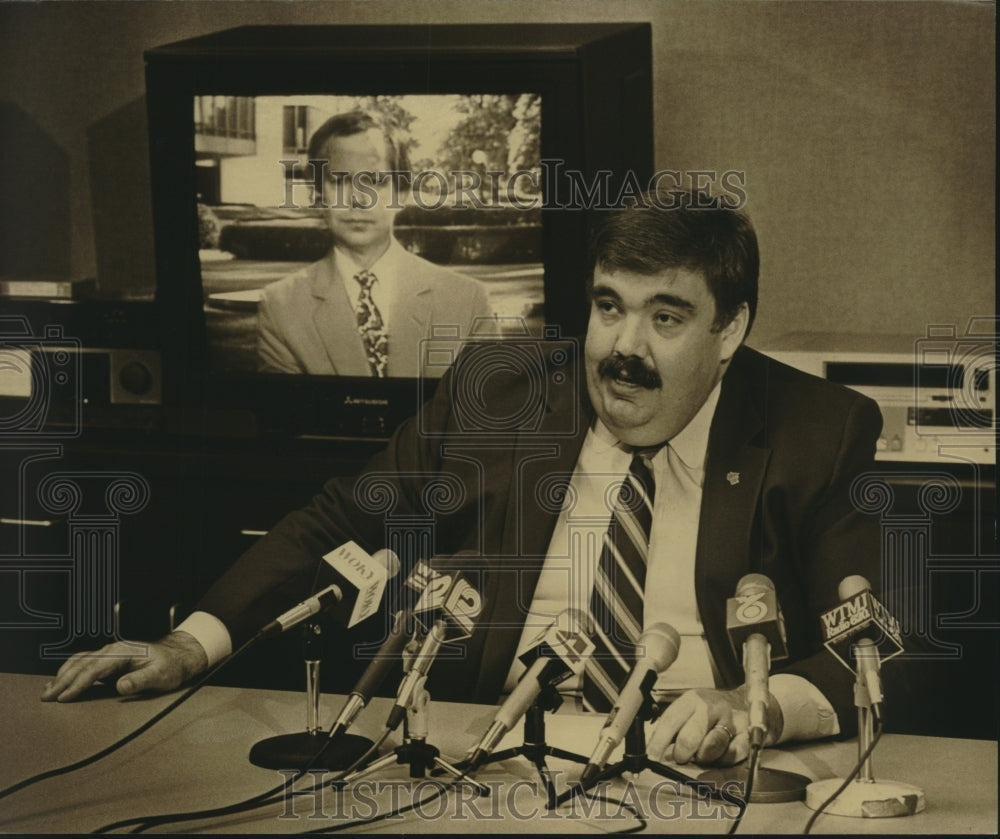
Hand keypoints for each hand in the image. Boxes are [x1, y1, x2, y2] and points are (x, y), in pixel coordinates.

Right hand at [40, 632, 207, 702]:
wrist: (177, 655)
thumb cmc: (170, 666)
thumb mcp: (160, 675)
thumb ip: (141, 680)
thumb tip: (121, 686)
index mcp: (123, 652)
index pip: (94, 669)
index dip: (78, 683)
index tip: (64, 697)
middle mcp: (113, 650)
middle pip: (82, 664)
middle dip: (62, 681)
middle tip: (47, 697)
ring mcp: (109, 653)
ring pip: (79, 662)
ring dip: (62, 676)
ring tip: (47, 691)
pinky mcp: (108, 660)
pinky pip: (84, 664)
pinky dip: (69, 671)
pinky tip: (60, 680)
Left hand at [646, 685, 782, 765]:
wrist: (745, 704)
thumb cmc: (709, 713)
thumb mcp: (689, 711)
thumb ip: (672, 729)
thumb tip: (654, 751)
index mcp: (692, 700)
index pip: (671, 720)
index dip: (658, 741)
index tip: (651, 757)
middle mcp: (711, 707)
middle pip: (690, 736)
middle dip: (682, 753)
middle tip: (680, 757)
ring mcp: (731, 721)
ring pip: (712, 747)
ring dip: (703, 757)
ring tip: (701, 754)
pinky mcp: (746, 735)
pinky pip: (732, 755)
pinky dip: (723, 760)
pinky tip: (720, 755)